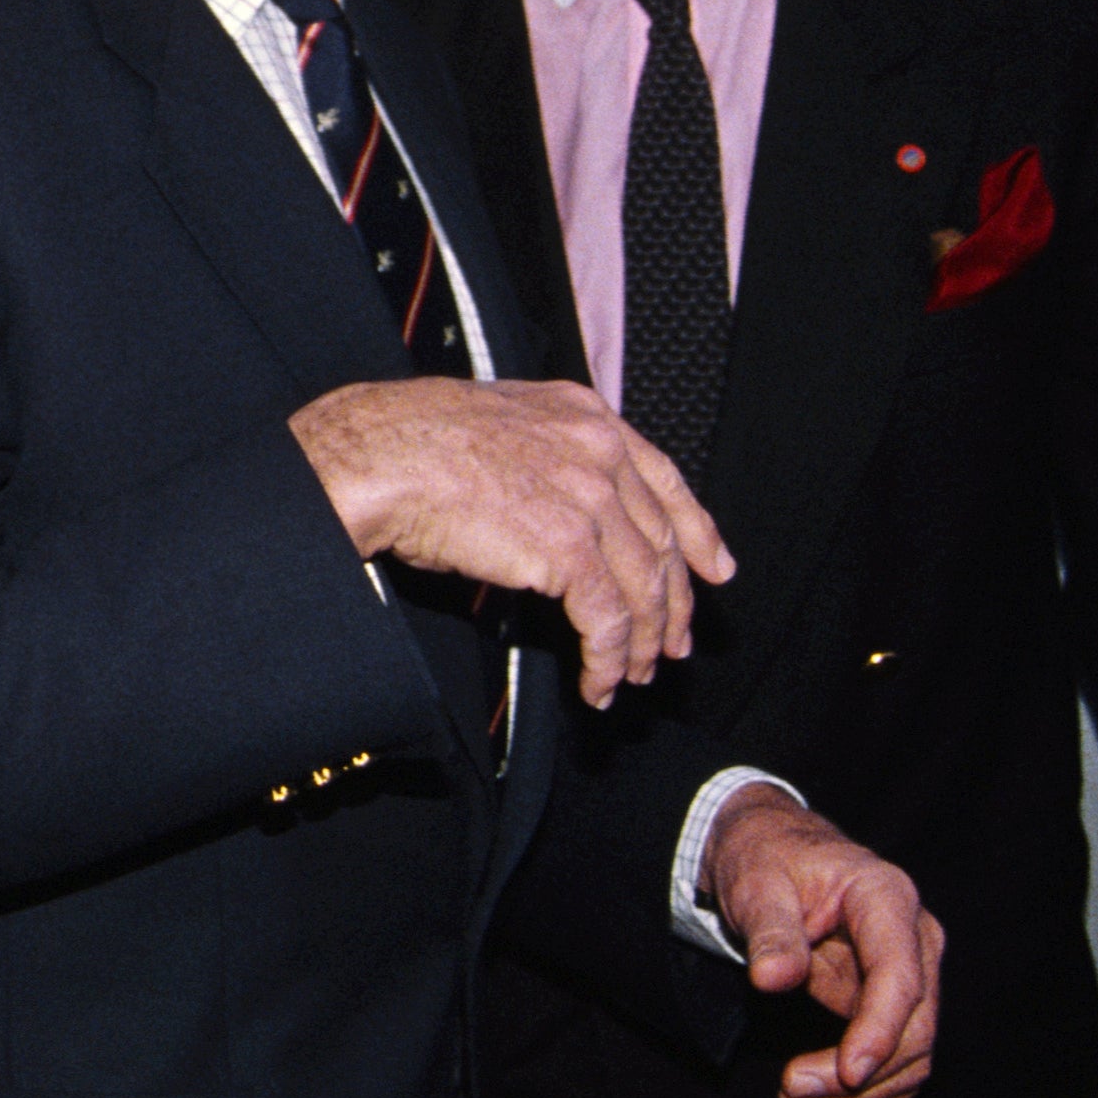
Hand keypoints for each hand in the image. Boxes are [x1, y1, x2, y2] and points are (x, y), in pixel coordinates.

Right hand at [292, 376, 735, 705]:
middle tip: (672, 643)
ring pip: (642, 587)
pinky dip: (608, 660)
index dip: (696, 531)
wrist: (382, 457)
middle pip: (660, 540)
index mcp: (584, 414)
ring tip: (630, 675)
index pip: (664, 478)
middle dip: (672, 603)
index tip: (715, 569)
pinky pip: (608, 620)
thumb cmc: (413, 444)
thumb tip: (561, 524)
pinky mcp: (571, 549)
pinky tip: (598, 683)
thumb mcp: (500, 430)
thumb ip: (549, 462)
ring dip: (641, 643)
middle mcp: (599, 451)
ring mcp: (590, 498)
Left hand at [702, 788, 941, 1097]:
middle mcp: (915, 939)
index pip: (901, 978)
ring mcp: (912, 975)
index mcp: (887, 898)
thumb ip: (771, 930)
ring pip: (911, 1055)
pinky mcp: (895, 1004)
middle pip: (915, 1028)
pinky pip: (898, 1061)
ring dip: (861, 1095)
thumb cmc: (767, 861)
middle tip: (791, 1092)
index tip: (846, 1073)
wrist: (773, 852)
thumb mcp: (756, 883)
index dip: (879, 1031)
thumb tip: (773, 979)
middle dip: (860, 1075)